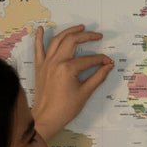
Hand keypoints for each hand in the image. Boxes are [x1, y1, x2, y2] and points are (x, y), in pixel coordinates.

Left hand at [30, 24, 113, 139]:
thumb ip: (98, 77)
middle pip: (72, 41)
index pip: (88, 59)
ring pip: (57, 40)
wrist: (46, 118)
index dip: (100, 59)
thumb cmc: (65, 109)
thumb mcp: (85, 93)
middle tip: (97, 36)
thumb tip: (108, 66)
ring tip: (80, 27)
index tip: (108, 62)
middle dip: (86, 36)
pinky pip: (38, 49)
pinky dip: (39, 38)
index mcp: (67, 69)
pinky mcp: (40, 67)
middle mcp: (56, 62)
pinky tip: (41, 28)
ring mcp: (46, 63)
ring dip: (69, 31)